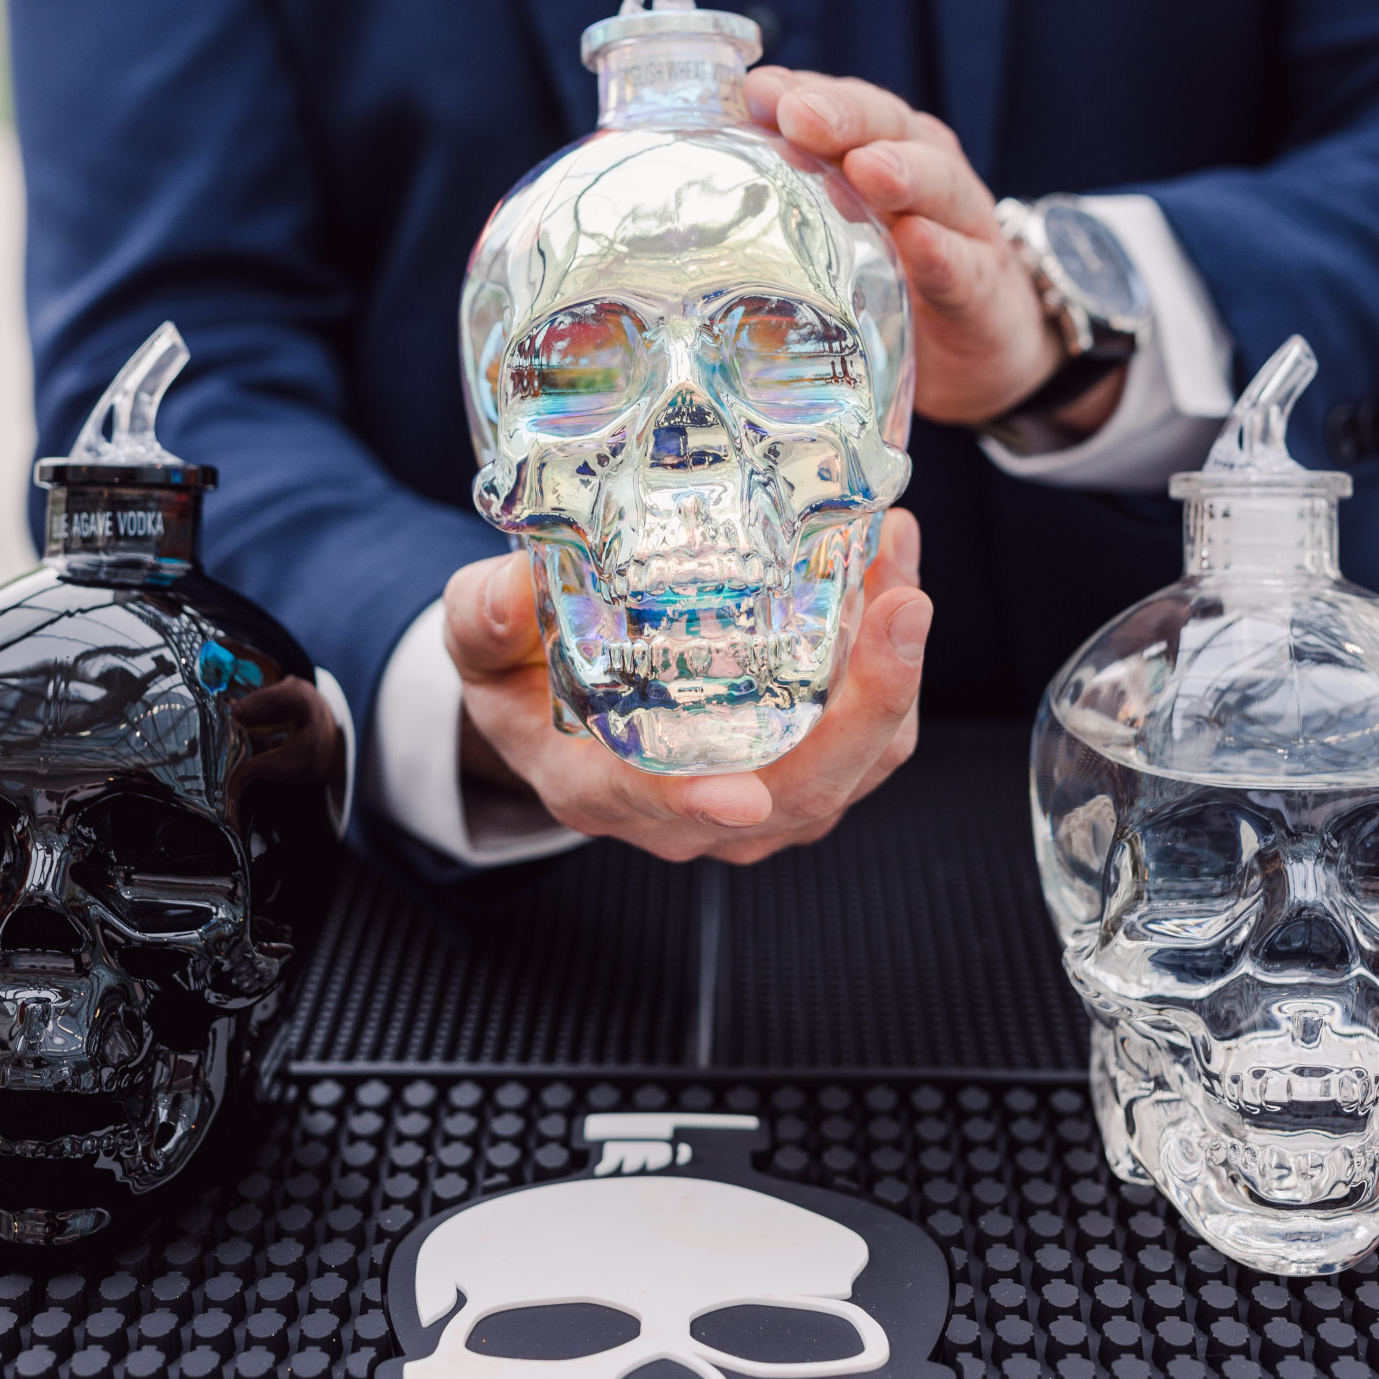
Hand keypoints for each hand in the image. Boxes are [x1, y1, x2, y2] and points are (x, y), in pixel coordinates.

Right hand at [443, 509, 930, 863]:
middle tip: (897, 605)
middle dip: (864, 709)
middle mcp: (688, 813)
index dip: (698, 802)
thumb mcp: (478, 642)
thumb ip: (484, 615)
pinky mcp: (802, 768)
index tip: (742, 791)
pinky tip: (893, 576)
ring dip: (894, 675)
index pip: (651, 806)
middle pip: (798, 794)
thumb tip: (510, 586)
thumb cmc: (520, 673)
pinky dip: (893, 665)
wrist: (557, 697)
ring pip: (853, 767)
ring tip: (900, 565)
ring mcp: (758, 800)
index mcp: (598, 789)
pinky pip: (870, 736)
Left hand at [746, 68, 1122, 435]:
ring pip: (938, 184)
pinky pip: (966, 268)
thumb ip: (785, 199)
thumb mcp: (840, 234)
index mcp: (883, 152)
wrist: (986, 346)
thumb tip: (684, 174)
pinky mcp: (985, 295)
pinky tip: (920, 242)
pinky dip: (943, 253)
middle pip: (890, 128)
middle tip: (798, 114)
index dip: (801, 92)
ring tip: (868, 168)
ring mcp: (964, 232)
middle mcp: (928, 177)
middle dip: (843, 116)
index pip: (843, 108)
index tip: (755, 89)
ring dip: (901, 171)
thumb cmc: (893, 281)